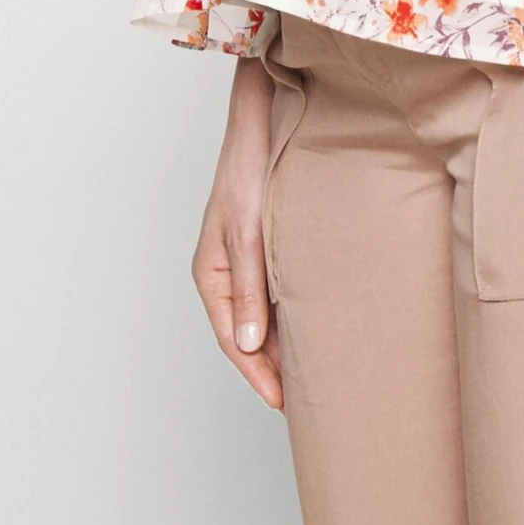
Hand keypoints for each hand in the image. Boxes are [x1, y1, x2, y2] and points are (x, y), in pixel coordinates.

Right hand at [190, 57, 284, 411]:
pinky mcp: (264, 245)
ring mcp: (244, 259)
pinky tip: (312, 323)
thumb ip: (250, 289)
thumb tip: (251, 346)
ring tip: (312, 371)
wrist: (262, 121)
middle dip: (270, 367)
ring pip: (262, 315)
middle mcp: (225, 271)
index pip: (233, 340)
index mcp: (211, 273)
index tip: (282, 403)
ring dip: (282, 342)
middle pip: (247, 334)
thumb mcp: (248, 233)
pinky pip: (274, 292)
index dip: (257, 375)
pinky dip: (289, 314)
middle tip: (303, 399)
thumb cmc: (249, 170)